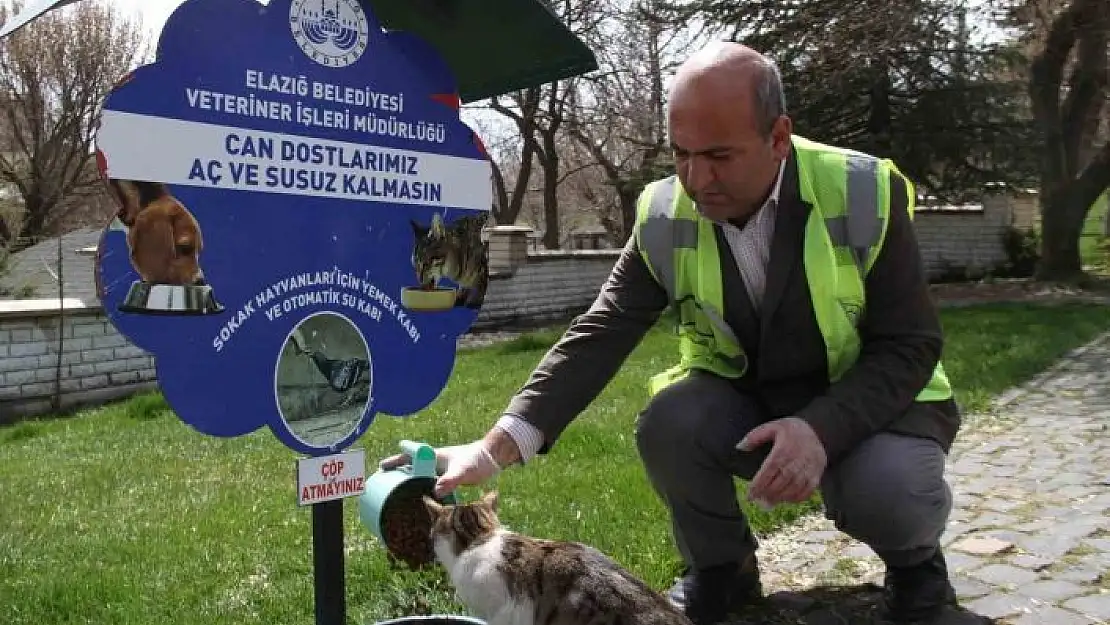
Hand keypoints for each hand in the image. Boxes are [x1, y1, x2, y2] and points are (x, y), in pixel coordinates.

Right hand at [379, 439, 501, 497]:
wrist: (493, 458)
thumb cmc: (478, 460)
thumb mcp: (463, 470)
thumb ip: (450, 479)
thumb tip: (436, 492)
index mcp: (433, 456)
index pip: (409, 456)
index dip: (395, 462)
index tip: (381, 467)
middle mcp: (434, 463)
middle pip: (410, 467)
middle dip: (397, 475)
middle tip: (382, 485)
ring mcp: (441, 471)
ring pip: (420, 477)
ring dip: (410, 485)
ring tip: (398, 497)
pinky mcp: (448, 479)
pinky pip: (431, 486)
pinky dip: (424, 493)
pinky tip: (423, 504)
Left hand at [737, 417, 826, 506]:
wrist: (817, 429)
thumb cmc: (790, 430)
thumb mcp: (771, 427)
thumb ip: (754, 437)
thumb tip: (739, 447)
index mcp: (784, 448)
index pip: (769, 470)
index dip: (759, 484)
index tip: (750, 495)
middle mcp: (797, 459)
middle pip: (781, 481)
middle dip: (768, 493)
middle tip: (758, 501)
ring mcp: (809, 467)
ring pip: (794, 488)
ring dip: (781, 498)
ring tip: (769, 502)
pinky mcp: (817, 473)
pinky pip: (808, 490)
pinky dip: (797, 498)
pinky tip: (786, 500)